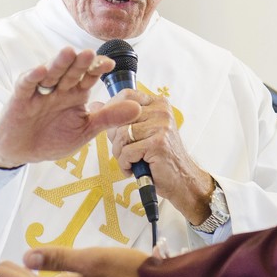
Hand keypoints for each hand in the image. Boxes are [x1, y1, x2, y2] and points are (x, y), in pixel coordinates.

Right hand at [0, 47, 140, 167]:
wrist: (23, 151)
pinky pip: (26, 84)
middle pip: (71, 72)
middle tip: (89, 54)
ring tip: (68, 53)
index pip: (89, 77)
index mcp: (76, 93)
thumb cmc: (53, 138)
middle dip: (80, 63)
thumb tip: (138, 108)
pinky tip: (40, 71)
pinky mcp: (20, 97)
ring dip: (59, 63)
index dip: (98, 69)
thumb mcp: (85, 130)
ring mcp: (40, 91)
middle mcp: (59, 88)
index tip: (110, 65)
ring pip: (51, 73)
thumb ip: (109, 118)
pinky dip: (32, 77)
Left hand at [107, 90, 213, 223]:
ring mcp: (162, 126)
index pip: (126, 95)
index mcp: (158, 104)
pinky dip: (125, 164)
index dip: (113, 111)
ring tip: (129, 162)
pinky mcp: (159, 143)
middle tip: (124, 152)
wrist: (182, 181)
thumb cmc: (159, 158)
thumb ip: (120, 118)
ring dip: (119, 154)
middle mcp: (162, 111)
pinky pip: (127, 151)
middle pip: (120, 117)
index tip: (113, 129)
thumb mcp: (141, 132)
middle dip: (115, 138)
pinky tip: (133, 169)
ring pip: (122, 135)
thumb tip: (95, 105)